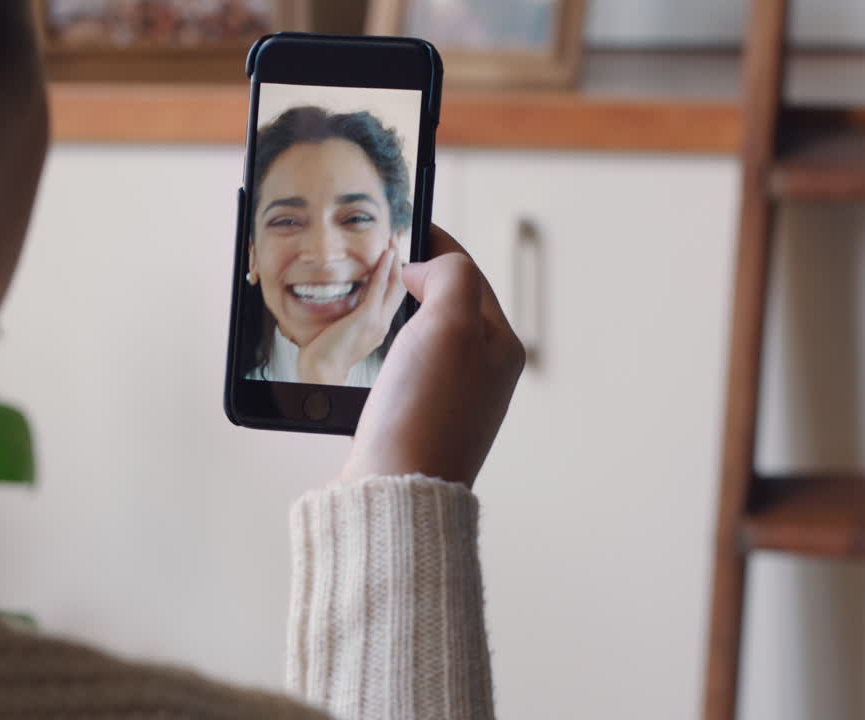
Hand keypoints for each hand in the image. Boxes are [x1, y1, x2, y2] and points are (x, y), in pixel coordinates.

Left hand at [296, 248, 406, 384]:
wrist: (322, 371)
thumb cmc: (325, 355)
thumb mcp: (342, 333)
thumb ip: (349, 318)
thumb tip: (345, 304)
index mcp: (378, 329)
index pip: (393, 298)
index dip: (396, 277)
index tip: (392, 260)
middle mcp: (383, 325)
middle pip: (399, 289)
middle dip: (399, 264)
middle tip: (396, 243)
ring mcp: (377, 322)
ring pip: (394, 286)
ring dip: (394, 261)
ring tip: (393, 242)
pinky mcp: (367, 318)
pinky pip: (380, 288)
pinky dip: (384, 269)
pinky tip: (386, 255)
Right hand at [336, 226, 524, 489]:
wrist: (395, 489)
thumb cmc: (424, 412)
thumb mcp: (450, 324)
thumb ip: (450, 276)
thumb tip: (427, 271)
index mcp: (499, 344)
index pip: (467, 274)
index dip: (433, 244)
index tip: (404, 225)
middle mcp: (480, 372)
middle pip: (446, 302)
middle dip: (416, 280)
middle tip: (380, 264)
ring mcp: (449, 400)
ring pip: (422, 336)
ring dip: (397, 315)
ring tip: (370, 303)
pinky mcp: (416, 422)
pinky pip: (401, 370)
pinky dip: (383, 352)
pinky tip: (365, 356)